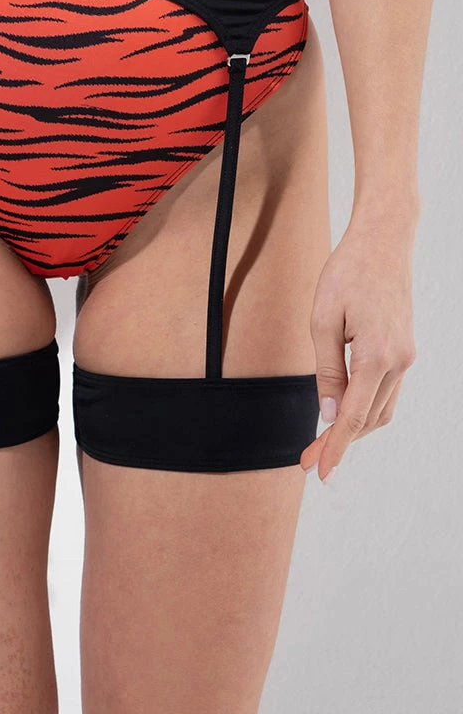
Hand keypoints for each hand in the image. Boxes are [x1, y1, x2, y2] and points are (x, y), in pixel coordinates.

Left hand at [300, 207, 417, 481]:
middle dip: (339, 443)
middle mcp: (399, 362)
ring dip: (352, 428)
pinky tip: (341, 410)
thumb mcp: (323, 319)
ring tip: (320, 441)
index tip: (320, 473)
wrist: (384, 241)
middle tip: (307, 460)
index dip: (334, 448)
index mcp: (378, 356)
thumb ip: (326, 369)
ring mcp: (407, 357)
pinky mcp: (405, 349)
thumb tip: (326, 413)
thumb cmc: (348, 273)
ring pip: (381, 409)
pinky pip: (386, 391)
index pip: (353, 416)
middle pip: (369, 420)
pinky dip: (364, 407)